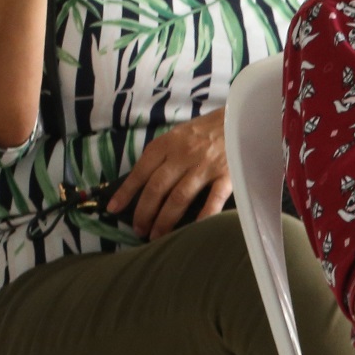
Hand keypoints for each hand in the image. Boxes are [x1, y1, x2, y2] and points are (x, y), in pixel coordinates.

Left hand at [106, 111, 230, 239]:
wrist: (240, 117)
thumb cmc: (205, 129)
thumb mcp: (177, 134)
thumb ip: (162, 154)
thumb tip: (141, 181)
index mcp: (167, 144)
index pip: (141, 171)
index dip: (126, 192)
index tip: (113, 209)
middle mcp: (183, 155)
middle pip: (157, 188)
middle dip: (144, 212)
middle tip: (139, 230)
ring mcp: (205, 166)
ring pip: (179, 197)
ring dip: (165, 220)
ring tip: (157, 236)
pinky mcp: (227, 175)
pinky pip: (214, 199)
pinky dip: (204, 215)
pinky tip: (195, 230)